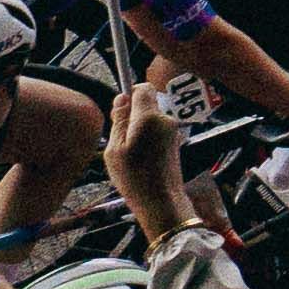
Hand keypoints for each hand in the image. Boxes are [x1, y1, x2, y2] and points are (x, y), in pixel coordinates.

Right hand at [102, 76, 202, 230]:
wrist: (161, 201)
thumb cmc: (134, 178)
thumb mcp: (114, 149)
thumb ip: (118, 121)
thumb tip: (121, 98)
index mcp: (149, 117)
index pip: (143, 88)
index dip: (129, 94)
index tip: (119, 111)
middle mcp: (165, 119)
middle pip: (146, 104)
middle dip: (132, 116)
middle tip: (120, 141)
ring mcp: (172, 131)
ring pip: (150, 120)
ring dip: (138, 130)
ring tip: (130, 155)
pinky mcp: (174, 142)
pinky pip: (156, 132)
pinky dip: (146, 140)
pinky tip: (140, 160)